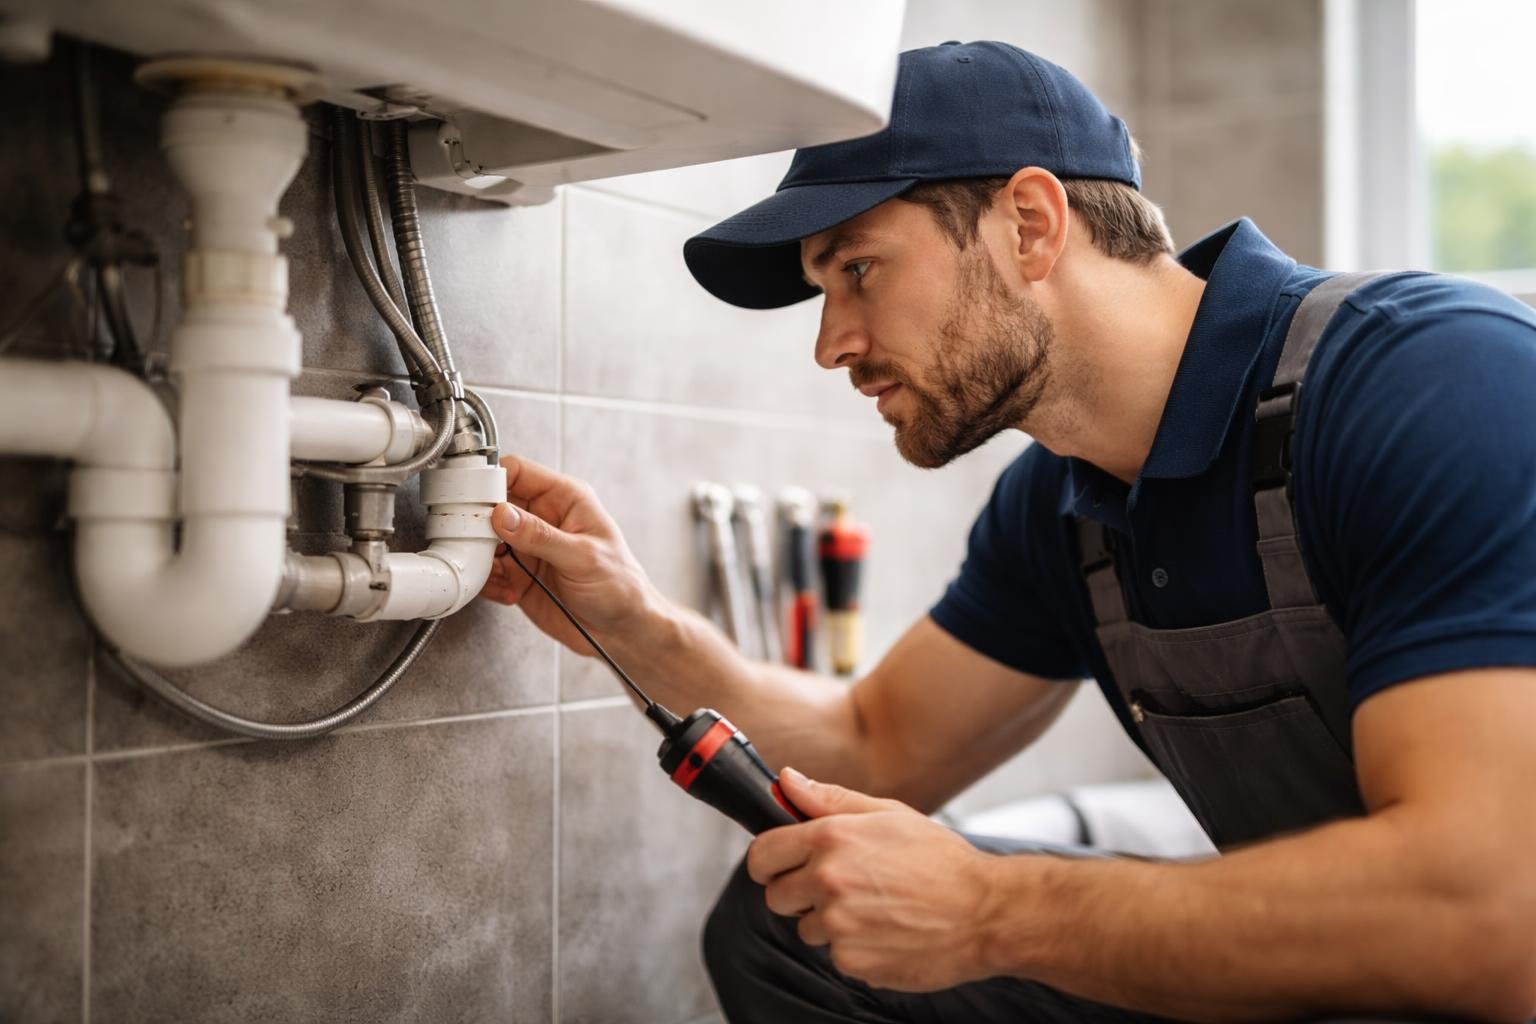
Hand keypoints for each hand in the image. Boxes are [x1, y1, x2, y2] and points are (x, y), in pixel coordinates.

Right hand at [479, 455, 665, 654]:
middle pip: (493, 504)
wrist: (620, 630)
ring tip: (497, 573)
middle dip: (479, 522)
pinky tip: (508, 592)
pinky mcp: (518, 574)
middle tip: (477, 541)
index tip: (476, 499)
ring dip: (482, 556)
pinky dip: (489, 582)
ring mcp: (528, 546)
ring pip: (485, 539)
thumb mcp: (583, 557)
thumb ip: (541, 536)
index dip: (493, 480)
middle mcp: (542, 518)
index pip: (518, 472)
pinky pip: (488, 570)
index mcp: (564, 499)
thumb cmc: (620, 586)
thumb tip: (502, 515)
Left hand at [746, 767, 1002, 990]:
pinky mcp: (852, 960)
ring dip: (829, 921)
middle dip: (798, 892)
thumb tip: (786, 780)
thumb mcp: (888, 814)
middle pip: (776, 895)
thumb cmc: (941, 861)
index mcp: (832, 838)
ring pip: (806, 927)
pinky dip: (853, 947)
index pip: (763, 854)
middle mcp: (828, 880)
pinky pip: (834, 954)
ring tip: (873, 908)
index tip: (779, 866)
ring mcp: (838, 923)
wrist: (984, 912)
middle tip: (838, 887)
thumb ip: (830, 799)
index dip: (768, 861)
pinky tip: (885, 931)